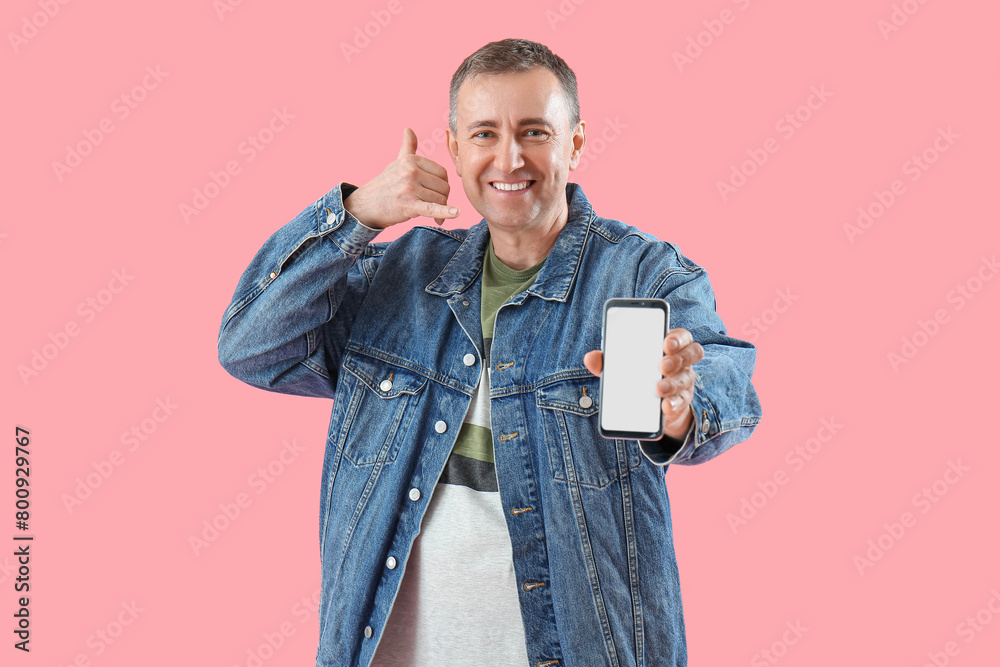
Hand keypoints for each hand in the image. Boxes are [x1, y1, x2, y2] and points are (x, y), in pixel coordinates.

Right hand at [343, 127, 460, 227]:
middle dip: (442, 197)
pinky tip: (456, 213)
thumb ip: (408, 147)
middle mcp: (411, 171)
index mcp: (411, 160)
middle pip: (444, 186)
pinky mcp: (408, 205)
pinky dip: (445, 212)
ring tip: (433, 214)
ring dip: (440, 210)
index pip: (442, 173)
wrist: (367, 205)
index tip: (434, 192)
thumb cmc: (386, 184)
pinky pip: (432, 208)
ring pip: (440, 199)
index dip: (442, 184)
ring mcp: (409, 188)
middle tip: (433, 204)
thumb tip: (408, 129)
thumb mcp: (397, 162)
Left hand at [583, 328, 703, 439]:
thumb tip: (589, 358)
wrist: (650, 404)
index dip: (677, 338)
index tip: (666, 342)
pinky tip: (664, 406)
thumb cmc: (637, 374)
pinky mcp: (681, 401)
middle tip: (662, 366)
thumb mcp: (623, 366)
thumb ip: (608, 361)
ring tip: (658, 388)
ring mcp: (684, 380)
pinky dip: (673, 404)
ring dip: (673, 383)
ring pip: (687, 378)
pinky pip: (682, 401)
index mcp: (668, 346)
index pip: (681, 335)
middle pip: (692, 353)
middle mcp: (681, 361)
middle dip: (678, 358)